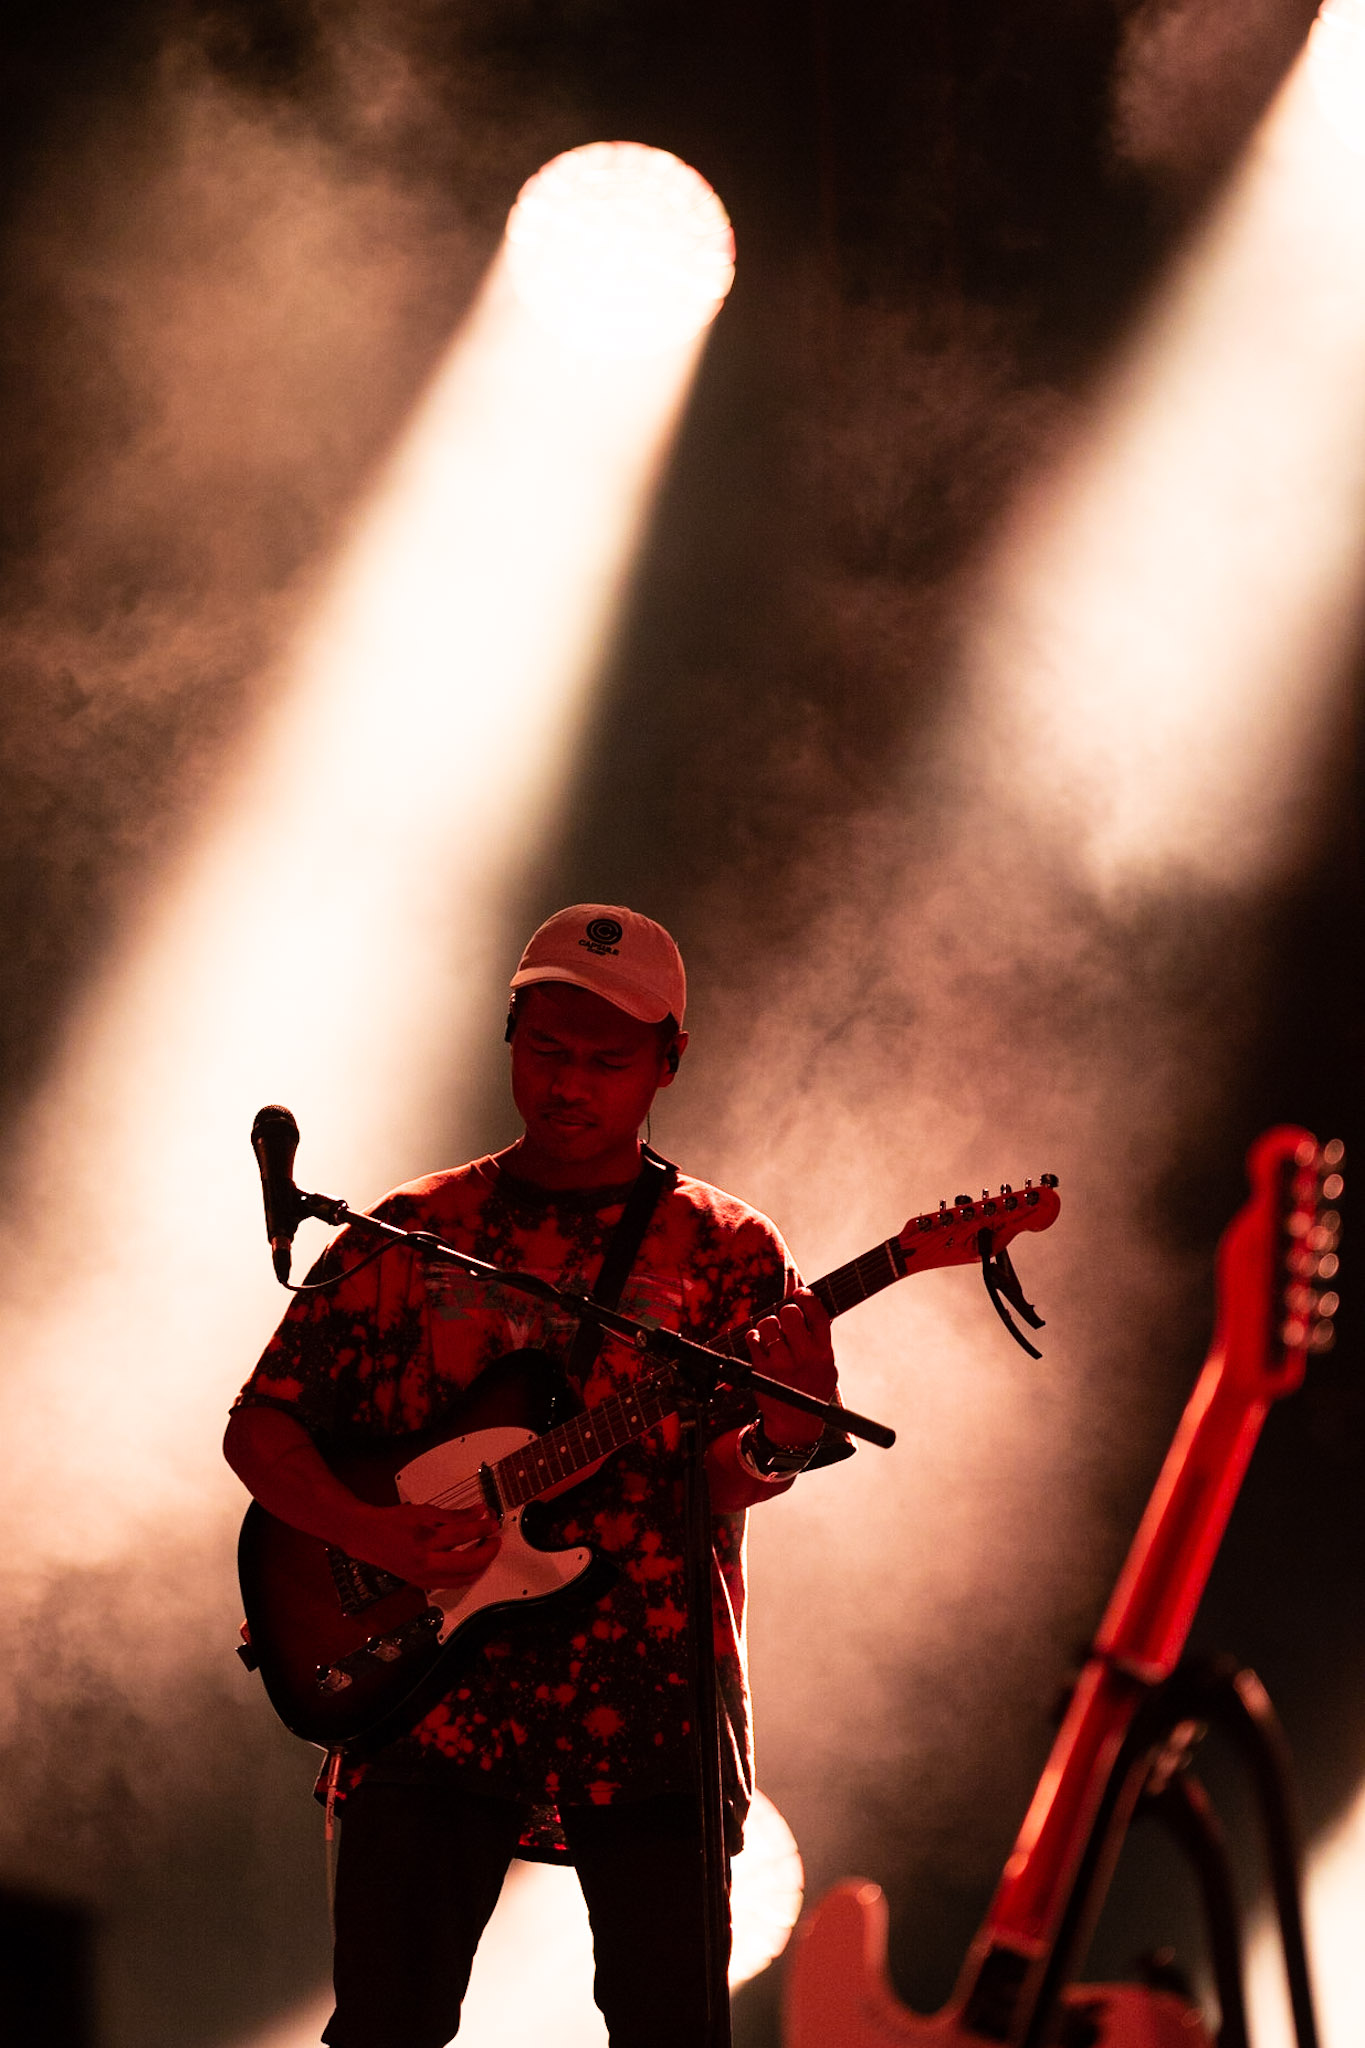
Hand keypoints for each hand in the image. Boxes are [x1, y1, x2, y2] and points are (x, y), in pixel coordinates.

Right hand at [347, 1501, 502, 1590]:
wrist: (367, 1536)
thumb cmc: (392, 1522)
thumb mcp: (424, 1512)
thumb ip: (454, 1515)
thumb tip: (478, 1513)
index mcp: (425, 1541)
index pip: (463, 1534)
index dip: (483, 1527)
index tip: (493, 1522)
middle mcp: (425, 1564)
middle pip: (467, 1564)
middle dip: (488, 1553)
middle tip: (495, 1540)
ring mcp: (424, 1578)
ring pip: (462, 1580)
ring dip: (480, 1566)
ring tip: (486, 1550)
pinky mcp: (422, 1584)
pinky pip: (452, 1584)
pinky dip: (466, 1574)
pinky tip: (471, 1563)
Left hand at [744, 1288, 835, 1448]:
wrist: (795, 1425)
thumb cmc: (811, 1389)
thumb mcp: (826, 1367)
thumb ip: (819, 1339)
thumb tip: (806, 1302)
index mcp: (824, 1353)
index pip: (817, 1313)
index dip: (807, 1297)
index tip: (800, 1294)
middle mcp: (804, 1357)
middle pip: (790, 1313)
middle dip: (785, 1312)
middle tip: (786, 1320)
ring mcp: (781, 1364)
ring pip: (768, 1323)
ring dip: (768, 1325)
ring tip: (772, 1334)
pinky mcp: (761, 1370)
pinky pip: (752, 1339)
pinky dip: (754, 1337)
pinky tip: (761, 1345)